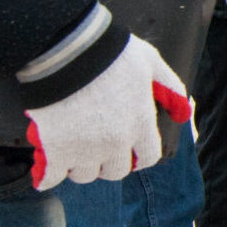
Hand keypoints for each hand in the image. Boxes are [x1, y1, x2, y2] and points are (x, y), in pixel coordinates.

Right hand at [25, 35, 186, 190]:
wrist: (65, 49)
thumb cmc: (109, 52)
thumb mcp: (151, 62)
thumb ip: (170, 88)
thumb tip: (182, 114)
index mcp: (141, 123)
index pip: (148, 157)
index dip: (138, 155)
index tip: (127, 150)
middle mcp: (116, 142)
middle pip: (115, 170)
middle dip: (108, 162)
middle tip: (96, 148)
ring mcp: (85, 149)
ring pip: (84, 175)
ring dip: (78, 166)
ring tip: (71, 151)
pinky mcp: (56, 150)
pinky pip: (52, 177)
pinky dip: (48, 176)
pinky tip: (44, 171)